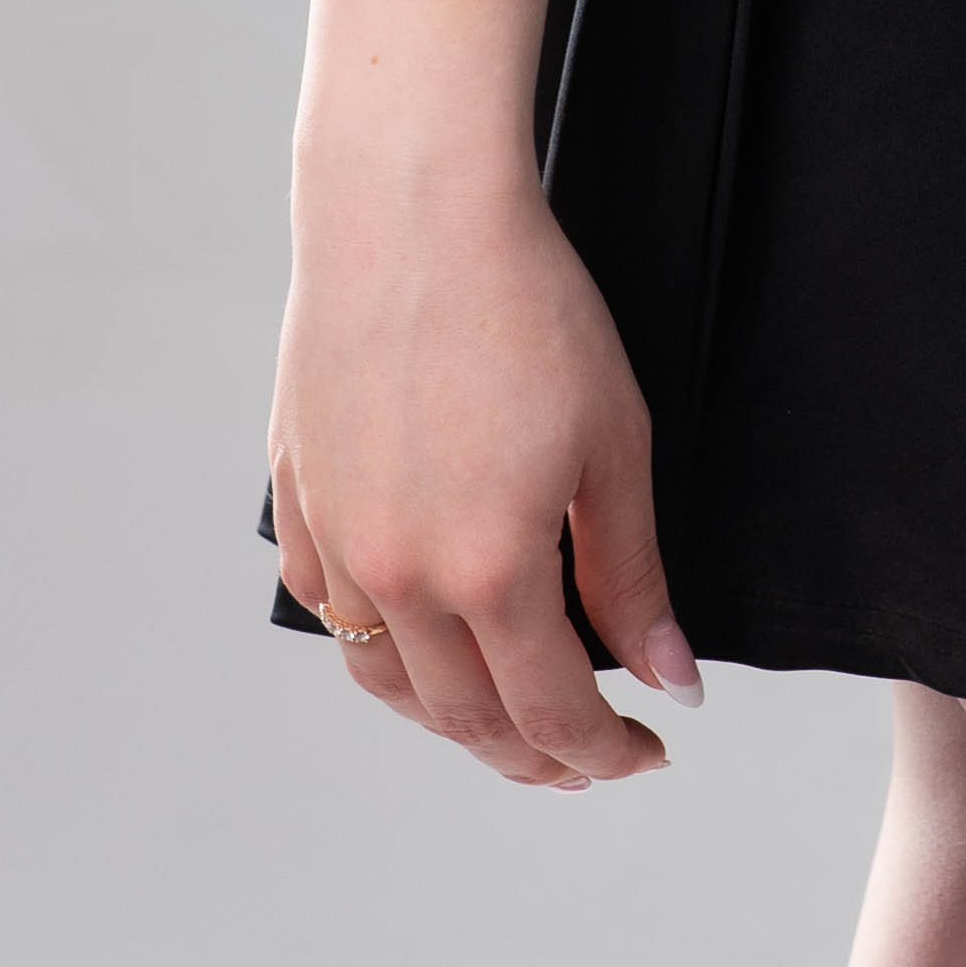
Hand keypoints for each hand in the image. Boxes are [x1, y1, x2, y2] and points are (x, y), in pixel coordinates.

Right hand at [269, 173, 701, 789]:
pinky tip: (419, 636)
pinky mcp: (299, 499)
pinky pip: (333, 613)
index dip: (605, 753)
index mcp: (487, 568)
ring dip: (452, 720)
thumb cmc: (524, 304)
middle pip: (466, 719)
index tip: (646, 753)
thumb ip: (634, 577)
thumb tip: (666, 678)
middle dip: (537, 757)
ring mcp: (338, 540)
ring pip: (387, 682)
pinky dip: (381, 649)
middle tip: (590, 757)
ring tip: (509, 717)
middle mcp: (398, 575)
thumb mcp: (612, 442)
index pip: (552, 712)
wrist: (410, 209)